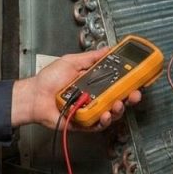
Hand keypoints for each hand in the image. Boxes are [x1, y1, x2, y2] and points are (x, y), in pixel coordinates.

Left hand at [11, 50, 141, 129]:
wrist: (34, 95)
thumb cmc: (49, 80)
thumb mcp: (72, 61)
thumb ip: (91, 57)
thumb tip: (108, 49)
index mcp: (94, 83)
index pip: (117, 83)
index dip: (129, 82)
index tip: (138, 78)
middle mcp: (95, 97)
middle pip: (119, 99)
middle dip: (130, 97)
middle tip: (134, 94)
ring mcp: (90, 110)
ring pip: (112, 113)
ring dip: (118, 109)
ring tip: (118, 103)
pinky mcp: (84, 123)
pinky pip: (98, 124)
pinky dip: (103, 120)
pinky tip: (105, 114)